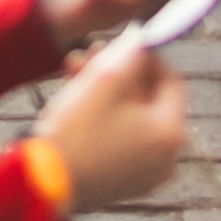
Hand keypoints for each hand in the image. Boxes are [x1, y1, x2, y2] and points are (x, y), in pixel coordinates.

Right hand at [37, 36, 187, 211]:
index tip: (118, 42)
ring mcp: (148, 174)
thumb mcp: (105, 78)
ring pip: (133, 117)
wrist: (48, 180)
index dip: (146, 55)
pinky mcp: (126, 182)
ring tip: (73, 72)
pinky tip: (77, 100)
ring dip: (107, 90)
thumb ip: (129, 53)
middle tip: (88, 54)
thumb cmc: (79, 127)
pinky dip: (106, 117)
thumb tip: (141, 38)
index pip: (172, 80)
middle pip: (149, 98)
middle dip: (118, 71)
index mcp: (171, 133)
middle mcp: (167, 157)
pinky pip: (124, 139)